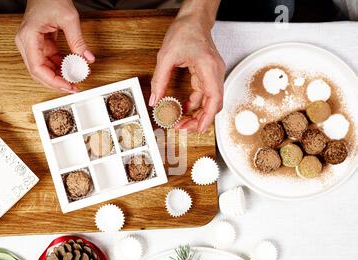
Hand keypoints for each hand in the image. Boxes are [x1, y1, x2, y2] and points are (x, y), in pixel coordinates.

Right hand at [15, 0, 94, 92]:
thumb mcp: (69, 18)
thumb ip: (78, 40)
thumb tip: (86, 58)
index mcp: (28, 37)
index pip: (37, 68)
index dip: (53, 81)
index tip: (67, 86)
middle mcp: (26, 43)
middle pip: (38, 72)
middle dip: (56, 82)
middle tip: (73, 88)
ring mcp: (31, 44)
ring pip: (43, 69)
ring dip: (59, 76)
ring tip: (74, 80)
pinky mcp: (39, 44)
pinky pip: (48, 61)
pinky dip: (60, 67)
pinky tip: (71, 70)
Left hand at [150, 14, 224, 132]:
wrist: (194, 19)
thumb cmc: (185, 31)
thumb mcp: (166, 56)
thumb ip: (159, 80)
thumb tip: (155, 100)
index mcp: (208, 68)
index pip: (214, 98)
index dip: (207, 117)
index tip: (198, 129)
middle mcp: (215, 72)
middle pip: (214, 104)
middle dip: (200, 119)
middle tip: (184, 128)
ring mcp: (213, 74)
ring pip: (210, 101)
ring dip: (198, 113)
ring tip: (182, 121)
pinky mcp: (208, 74)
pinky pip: (204, 94)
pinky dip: (195, 103)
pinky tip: (184, 108)